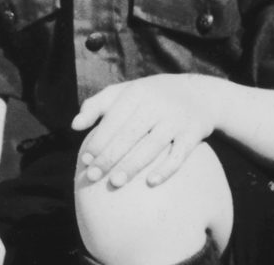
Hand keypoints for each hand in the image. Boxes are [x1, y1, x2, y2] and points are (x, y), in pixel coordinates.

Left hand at [71, 74, 219, 187]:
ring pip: (153, 146)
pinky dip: (166, 168)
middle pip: (130, 134)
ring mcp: (176, 119)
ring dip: (133, 165)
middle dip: (110, 156)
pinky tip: (150, 182)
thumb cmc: (150, 96)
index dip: (99, 140)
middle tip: (93, 176)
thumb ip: (96, 105)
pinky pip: (180, 154)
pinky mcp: (194, 133)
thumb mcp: (124, 92)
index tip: (86, 159)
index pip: (114, 119)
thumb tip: (74, 125)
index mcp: (136, 93)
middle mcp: (156, 105)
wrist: (199, 93)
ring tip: (115, 183)